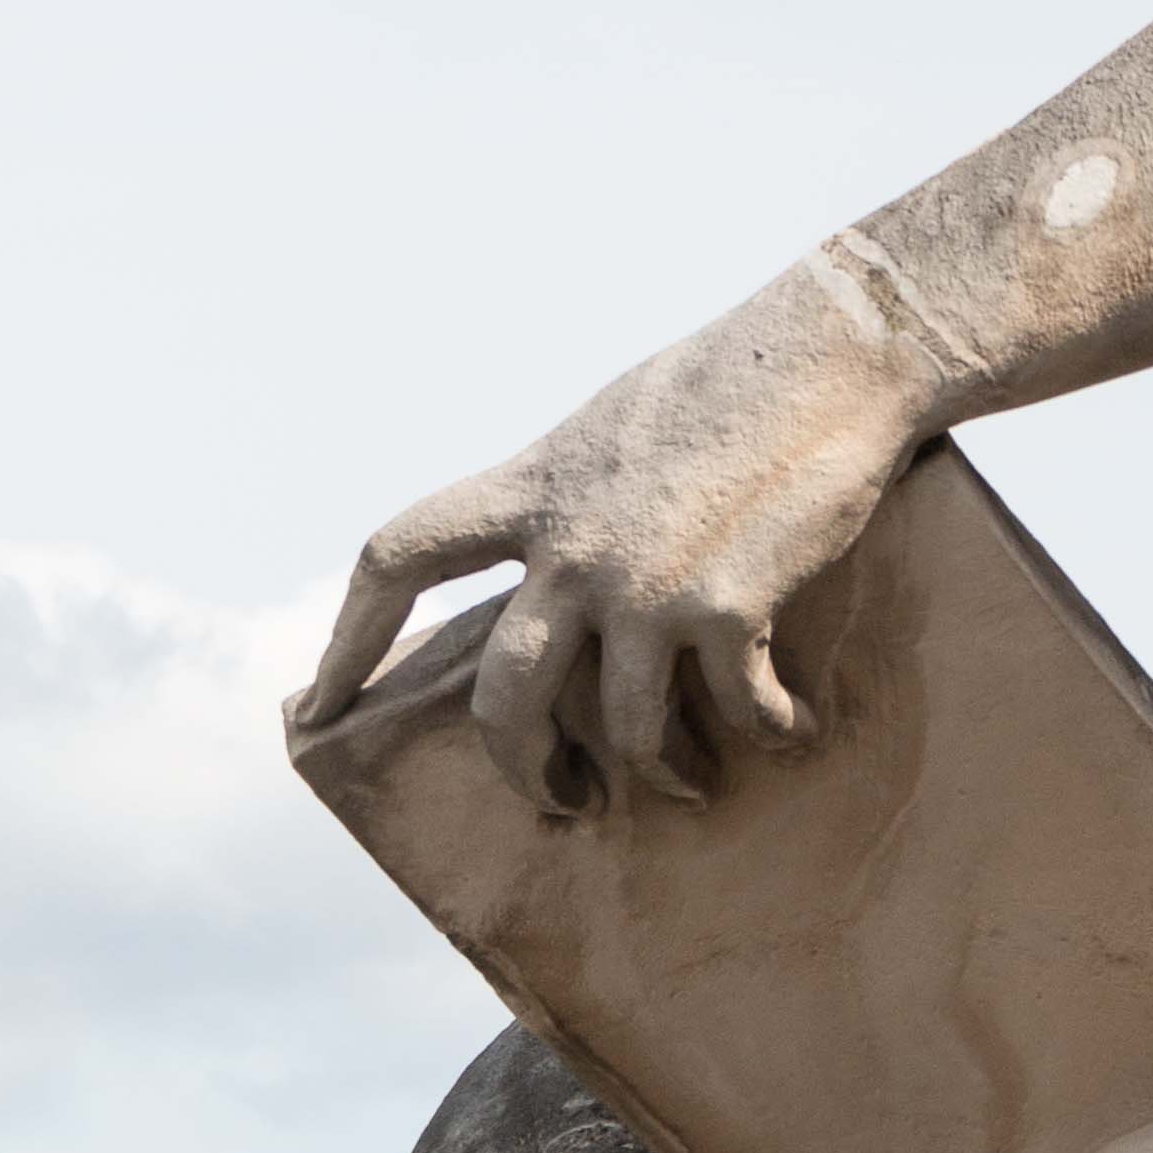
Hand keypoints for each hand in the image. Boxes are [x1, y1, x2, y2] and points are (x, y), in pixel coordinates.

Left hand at [291, 254, 930, 812]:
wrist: (833, 352)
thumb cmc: (740, 375)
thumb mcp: (617, 421)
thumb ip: (575, 493)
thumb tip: (562, 551)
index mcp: (535, 488)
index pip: (399, 559)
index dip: (349, 640)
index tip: (318, 702)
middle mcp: (572, 547)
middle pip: (501, 696)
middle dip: (521, 767)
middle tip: (557, 800)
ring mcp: (645, 583)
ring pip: (621, 727)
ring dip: (659, 774)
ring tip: (692, 787)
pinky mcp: (726, 605)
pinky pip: (734, 709)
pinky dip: (765, 732)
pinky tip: (791, 730)